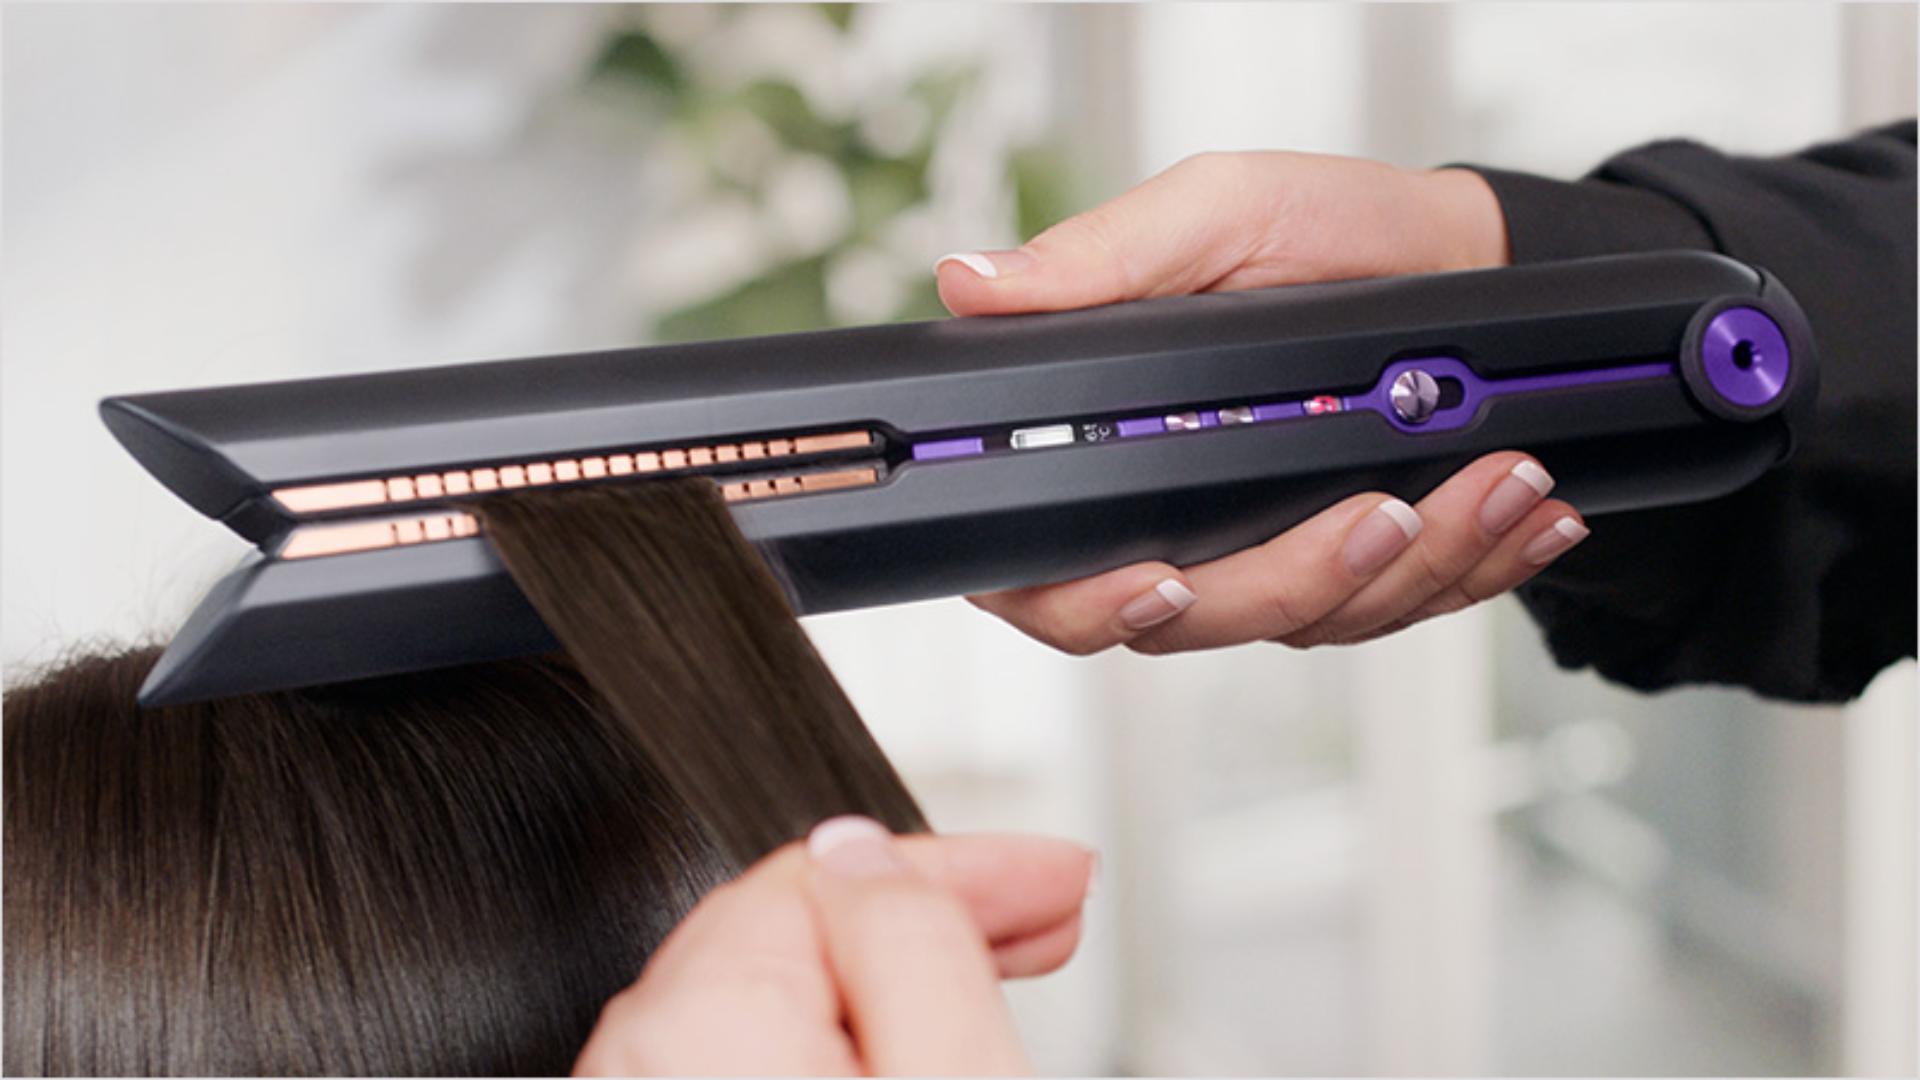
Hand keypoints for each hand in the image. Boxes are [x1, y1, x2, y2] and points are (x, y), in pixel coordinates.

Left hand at [572, 817, 1095, 1075]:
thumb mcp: (949, 1077)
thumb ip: (910, 945)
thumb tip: (865, 849)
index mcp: (702, 1019)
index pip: (832, 869)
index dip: (961, 860)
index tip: (1051, 873)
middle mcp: (638, 1065)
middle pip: (797, 933)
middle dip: (928, 912)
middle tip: (1040, 915)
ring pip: (776, 1006)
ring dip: (887, 979)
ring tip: (997, 982)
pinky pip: (749, 1067)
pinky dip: (836, 1044)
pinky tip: (904, 1048)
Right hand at [936, 151, 1589, 654]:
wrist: (1458, 258)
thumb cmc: (1324, 231)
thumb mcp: (1214, 213)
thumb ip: (1101, 260)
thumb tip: (970, 285)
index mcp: (1111, 451)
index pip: (1046, 574)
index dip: (1088, 601)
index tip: (1163, 574)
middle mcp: (1177, 523)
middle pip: (1195, 624)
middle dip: (1304, 577)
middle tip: (1386, 508)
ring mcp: (1269, 559)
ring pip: (1317, 624)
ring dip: (1419, 563)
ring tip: (1501, 478)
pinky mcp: (1357, 577)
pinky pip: (1403, 611)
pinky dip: (1476, 567)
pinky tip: (1529, 517)